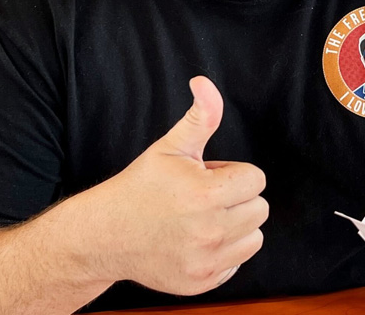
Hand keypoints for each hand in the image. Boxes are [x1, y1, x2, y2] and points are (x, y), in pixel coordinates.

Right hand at [78, 76, 268, 294]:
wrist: (104, 235)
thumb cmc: (139, 187)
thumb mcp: (169, 147)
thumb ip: (200, 117)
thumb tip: (205, 83)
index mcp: (206, 194)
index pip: (256, 179)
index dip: (232, 174)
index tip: (207, 178)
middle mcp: (210, 231)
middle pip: (259, 208)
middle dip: (236, 199)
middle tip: (202, 198)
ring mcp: (206, 261)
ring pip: (254, 237)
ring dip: (235, 226)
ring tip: (202, 219)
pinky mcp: (202, 282)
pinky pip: (237, 263)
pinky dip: (223, 253)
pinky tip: (195, 242)